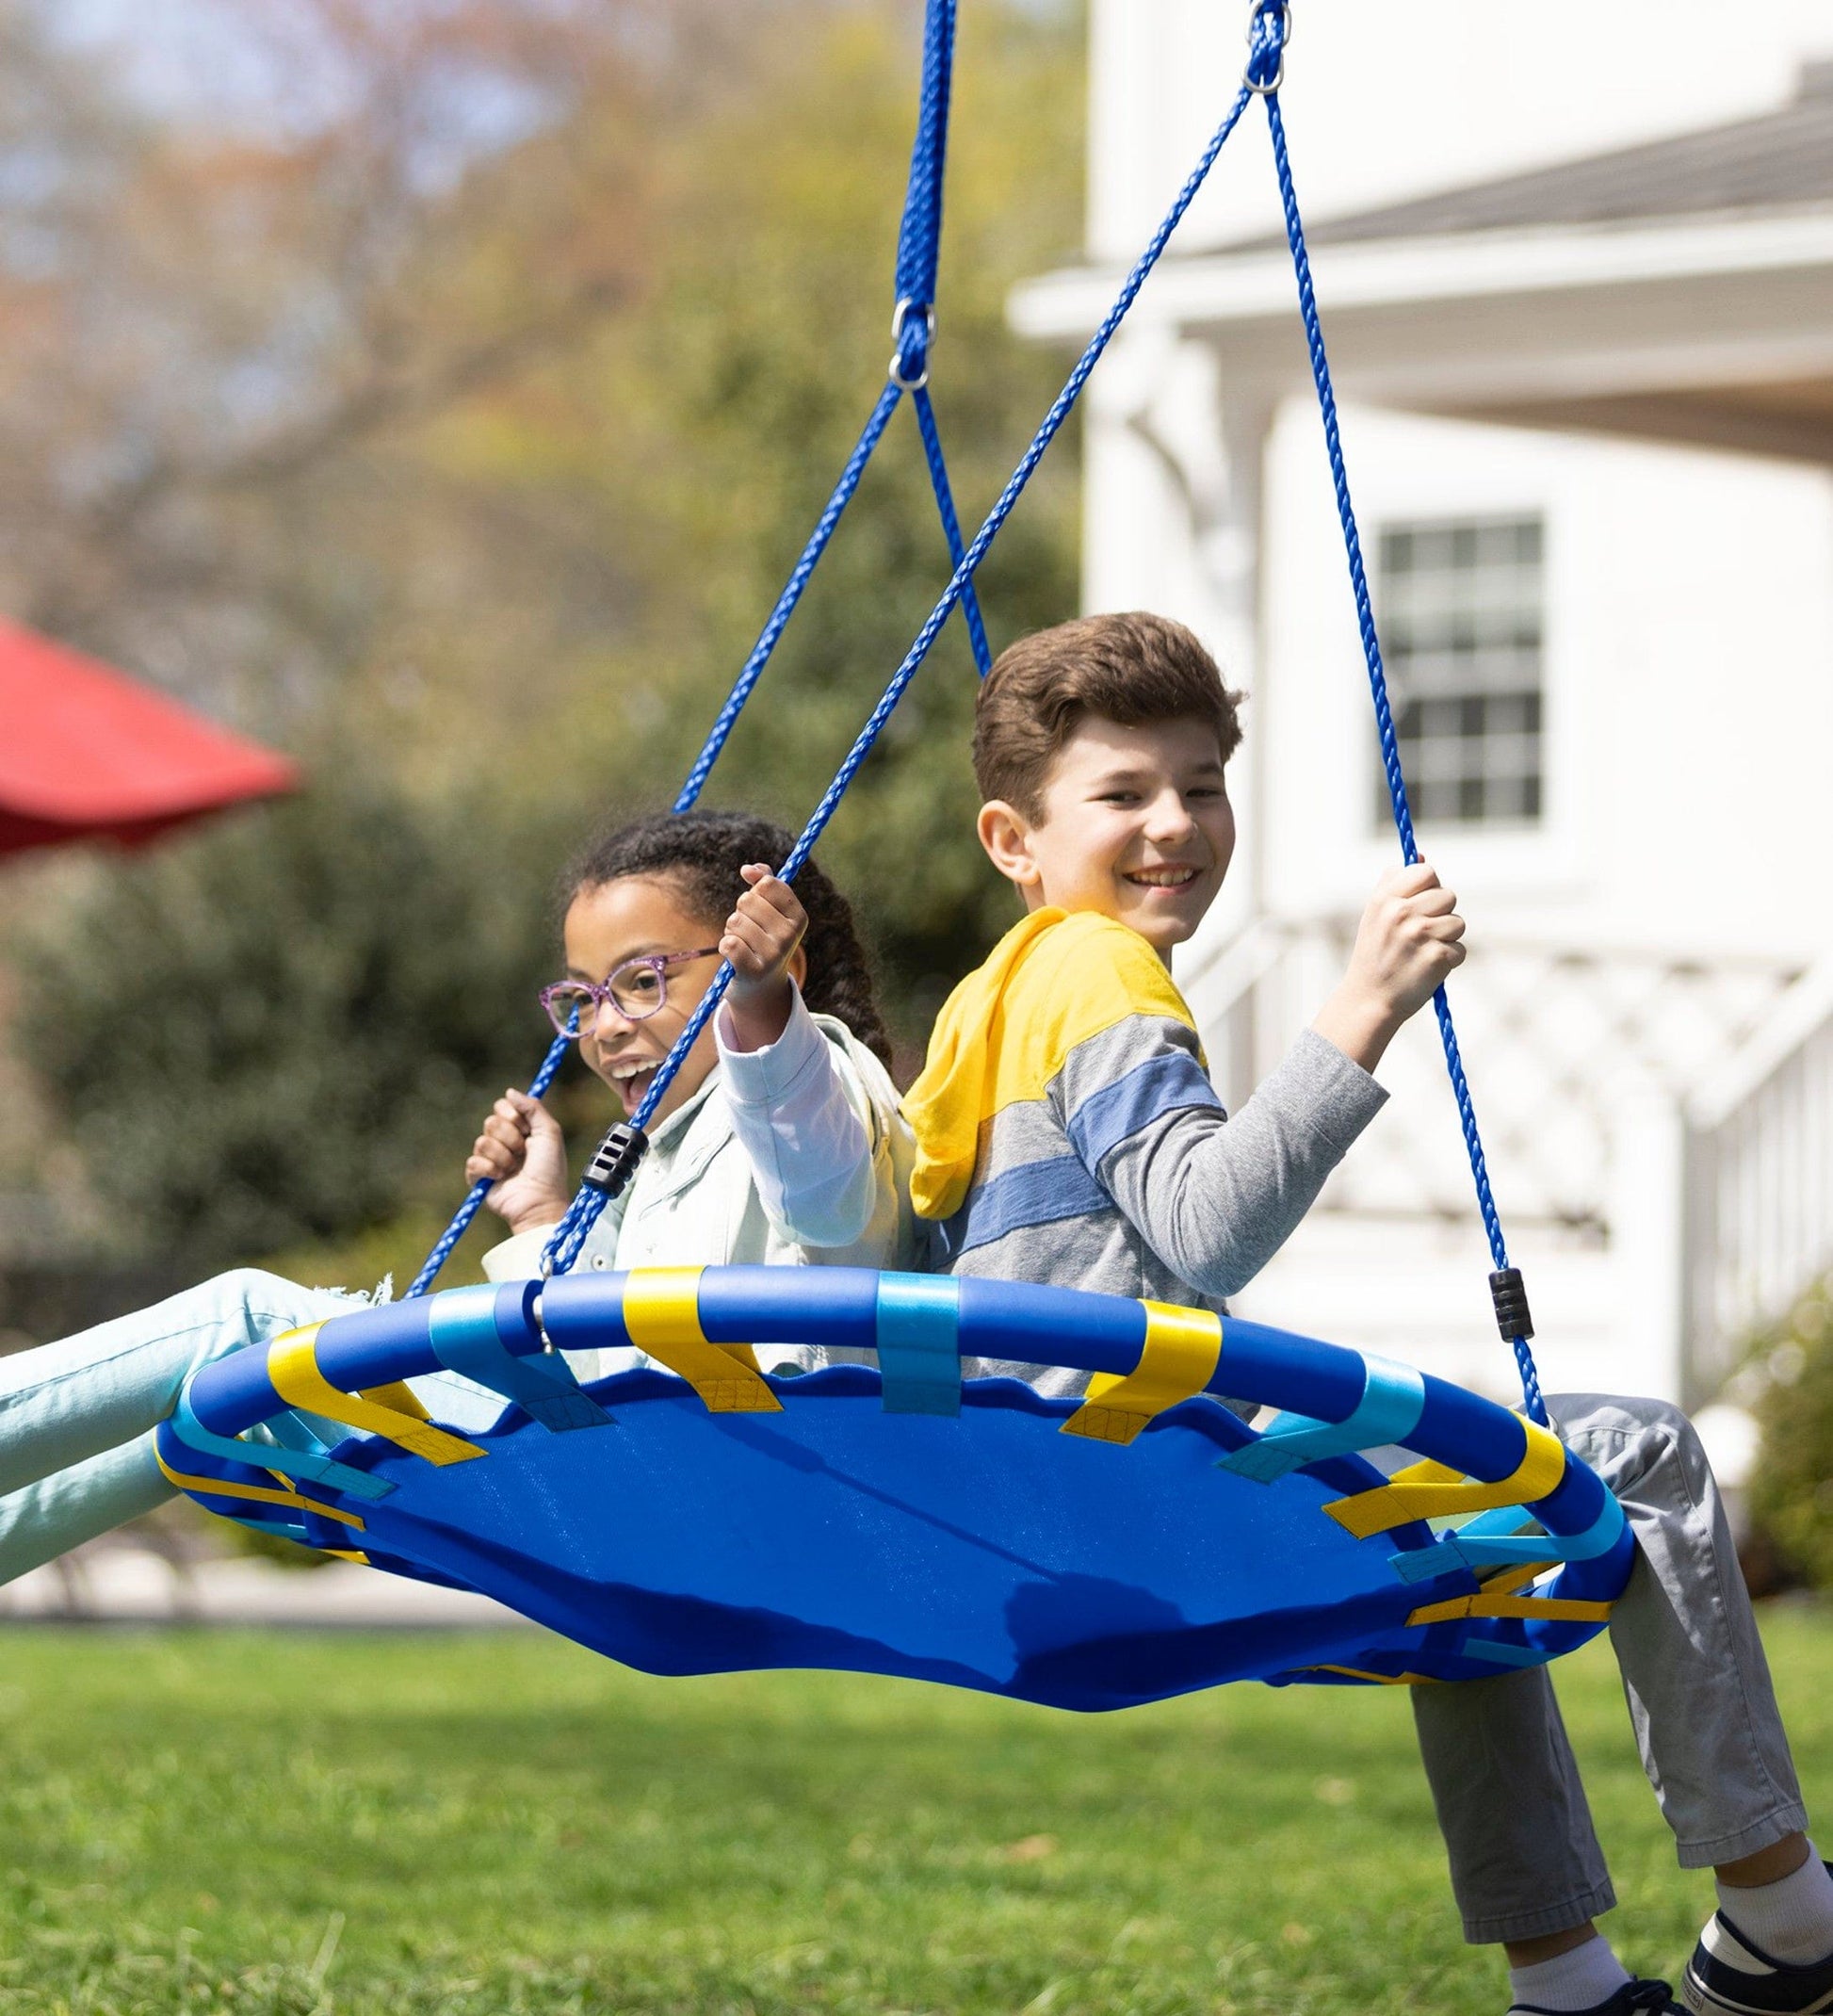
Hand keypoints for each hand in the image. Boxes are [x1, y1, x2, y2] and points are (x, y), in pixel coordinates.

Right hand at [464, 1089, 571, 1234]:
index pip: (501, 1106)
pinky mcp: (478, 1176)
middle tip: (522, 1153)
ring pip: (481, 1141)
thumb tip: (509, 1091)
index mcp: (519, 1129)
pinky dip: (490, 1169)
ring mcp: (489, 1158)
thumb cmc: (550, 1170)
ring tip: (513, 1169)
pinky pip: (473, 1161)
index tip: (527, 1130)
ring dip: (502, 1156)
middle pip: (490, 1122)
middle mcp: (503, 1141)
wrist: (540, 1201)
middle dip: (510, 1139)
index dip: (513, 1116)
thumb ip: (533, 1107)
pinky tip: (501, 1178)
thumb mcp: (550, 1132)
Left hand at [719, 864, 806, 1051]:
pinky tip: (734, 956)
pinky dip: (725, 946)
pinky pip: (729, 943)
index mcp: (799, 917)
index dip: (755, 891)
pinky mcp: (753, 971)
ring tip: (743, 944)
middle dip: (741, 912)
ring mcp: (773, 954)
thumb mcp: (771, 912)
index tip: (758, 905)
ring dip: (731, 931)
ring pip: (735, 921)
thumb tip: (748, 869)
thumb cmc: (763, 941)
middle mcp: (790, 936)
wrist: (761, 987)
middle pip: (747, 900)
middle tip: (749, 931)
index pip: (768, 883)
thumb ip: (764, 883)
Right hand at [1312, 862, 1466, 1070]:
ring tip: (1423, 952)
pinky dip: (1448, 960)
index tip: (1421, 903)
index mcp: (1385, 899)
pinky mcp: (1437, 958)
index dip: (1430, 886)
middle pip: (1448, 896)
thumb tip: (1421, 855)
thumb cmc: (1374, 955)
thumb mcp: (1374, 915)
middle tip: (1420, 934)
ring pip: (1458, 923)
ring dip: (1447, 938)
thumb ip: (1393, 883)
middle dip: (1441, 914)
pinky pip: (1460, 949)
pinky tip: (1427, 968)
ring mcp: (1421, 936)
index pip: (1426, 871)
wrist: (1369, 1000)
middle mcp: (1402, 914)